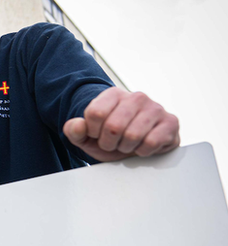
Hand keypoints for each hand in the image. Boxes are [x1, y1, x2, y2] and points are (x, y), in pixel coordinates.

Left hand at [63, 87, 178, 161]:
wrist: (135, 146)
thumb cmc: (110, 139)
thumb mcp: (87, 137)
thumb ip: (75, 130)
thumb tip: (78, 125)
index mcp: (113, 94)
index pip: (95, 113)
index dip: (92, 132)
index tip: (96, 134)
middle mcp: (136, 97)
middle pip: (113, 127)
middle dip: (109, 143)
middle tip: (113, 143)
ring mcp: (156, 108)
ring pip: (132, 136)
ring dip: (125, 148)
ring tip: (127, 144)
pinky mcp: (171, 122)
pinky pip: (151, 143)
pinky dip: (142, 151)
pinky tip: (142, 145)